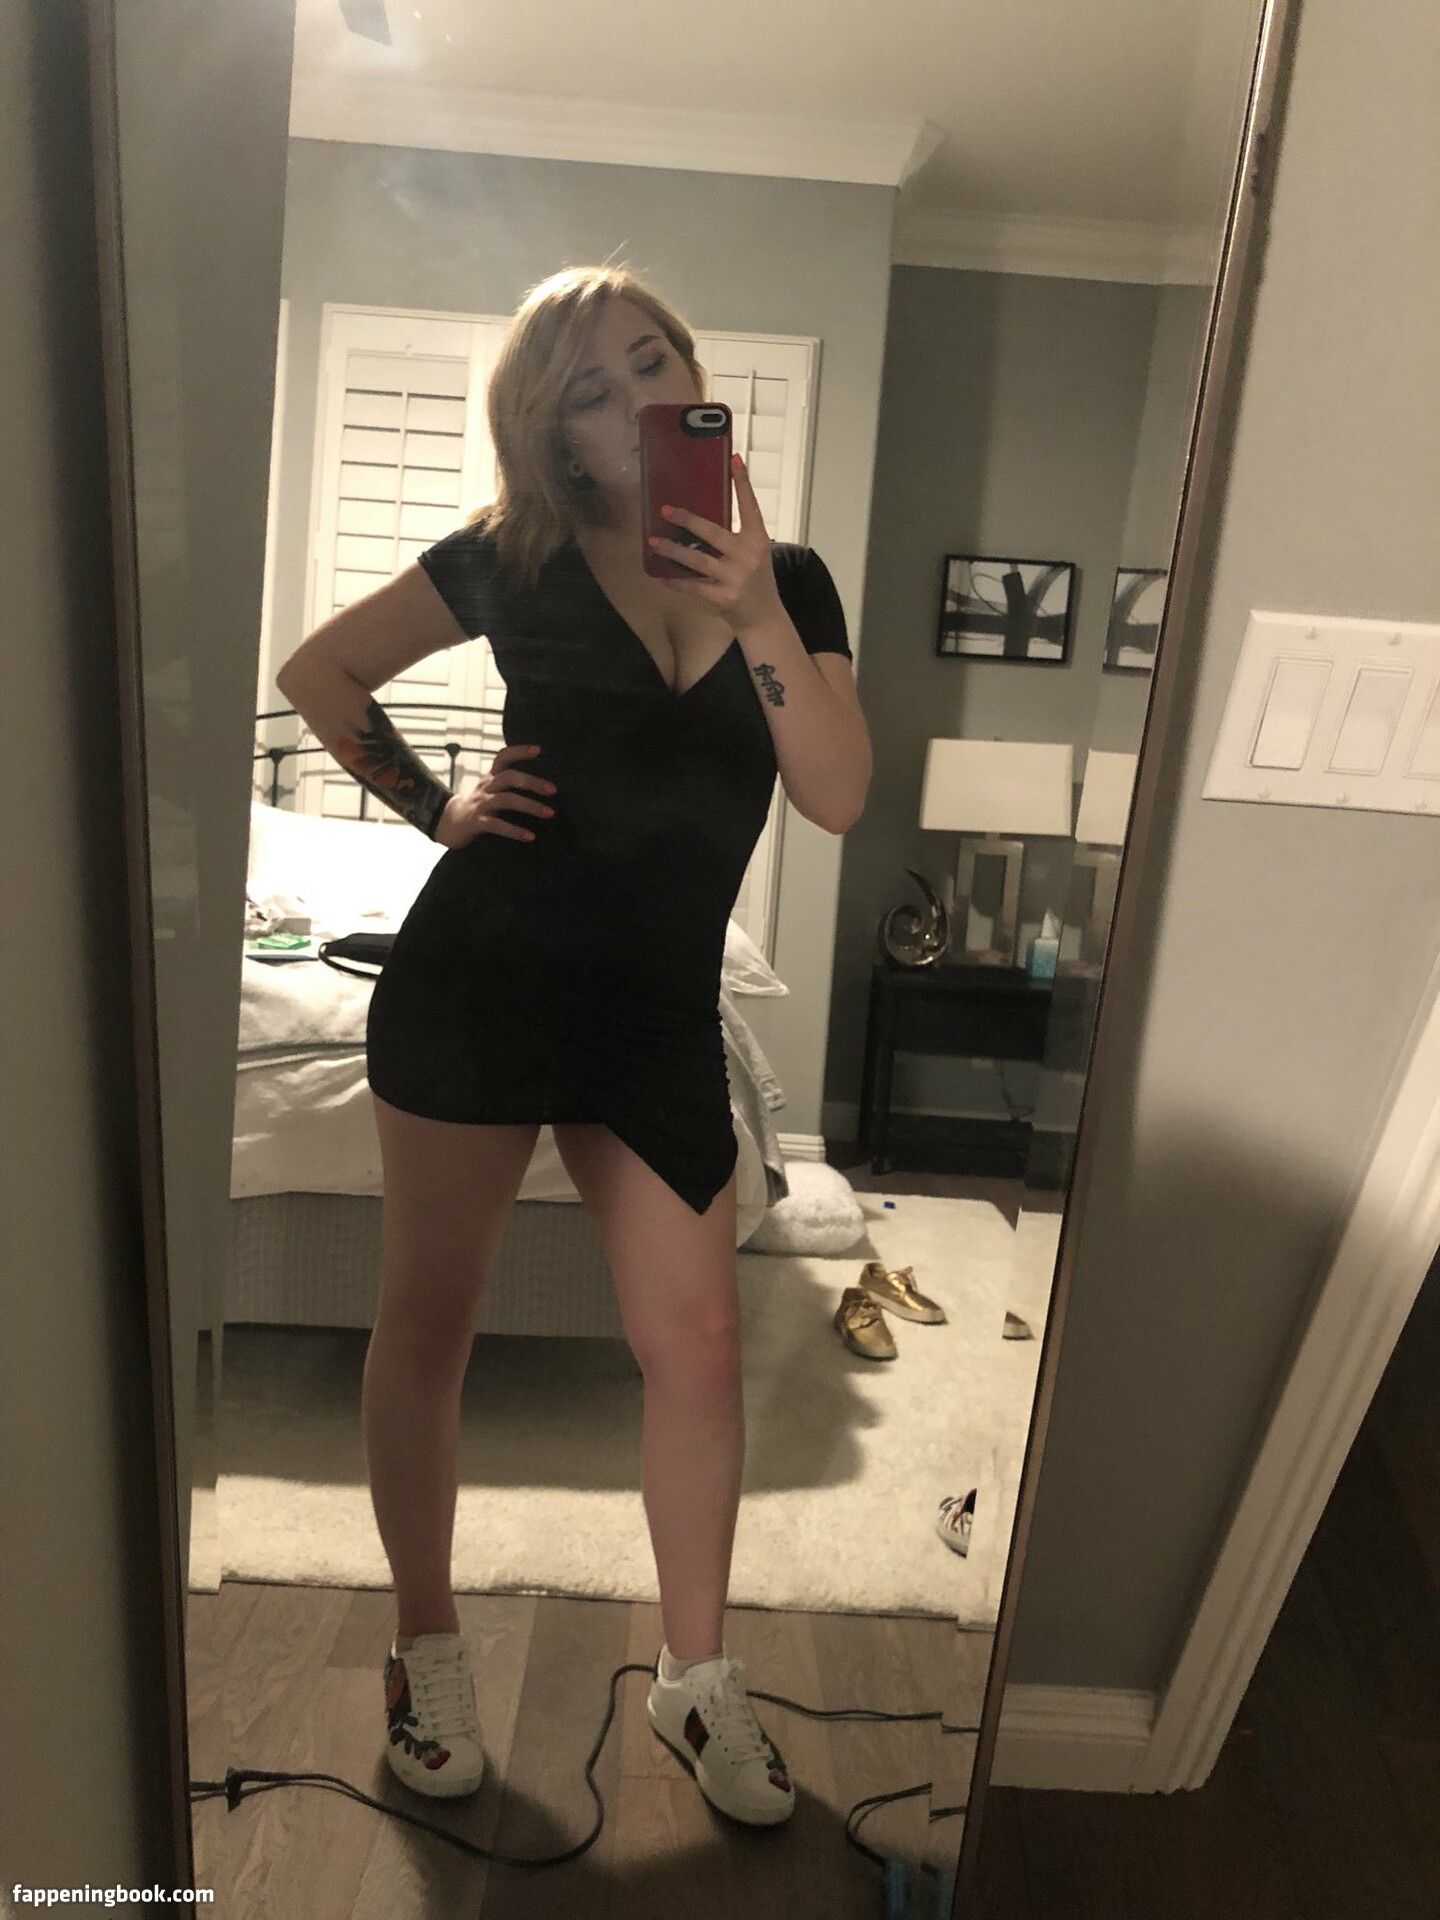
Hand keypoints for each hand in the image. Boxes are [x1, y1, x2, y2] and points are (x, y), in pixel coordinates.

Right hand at [434, 743, 555, 849]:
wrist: (449, 824)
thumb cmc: (478, 806)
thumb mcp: (491, 790)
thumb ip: (509, 784)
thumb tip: (542, 785)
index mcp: (490, 778)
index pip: (503, 757)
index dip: (519, 751)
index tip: (538, 749)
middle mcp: (486, 787)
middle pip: (509, 777)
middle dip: (532, 782)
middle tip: (553, 790)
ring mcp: (481, 804)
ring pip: (506, 800)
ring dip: (530, 806)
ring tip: (549, 813)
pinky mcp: (476, 822)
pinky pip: (497, 825)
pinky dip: (515, 831)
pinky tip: (530, 836)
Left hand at [646, 452, 784, 636]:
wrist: (764, 618)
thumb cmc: (756, 580)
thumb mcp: (754, 553)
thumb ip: (735, 536)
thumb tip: (700, 517)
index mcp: (758, 539)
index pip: (750, 506)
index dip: (742, 482)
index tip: (733, 458)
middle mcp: (748, 555)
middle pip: (713, 532)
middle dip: (687, 520)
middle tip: (665, 510)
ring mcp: (735, 577)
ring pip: (697, 560)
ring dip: (673, 551)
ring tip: (654, 542)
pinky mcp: (723, 597)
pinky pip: (693, 587)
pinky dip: (676, 581)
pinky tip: (660, 575)